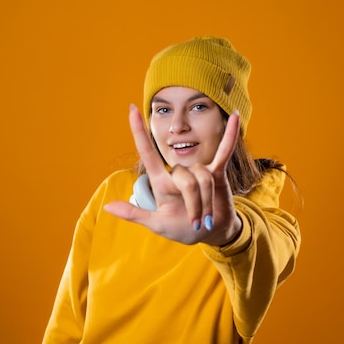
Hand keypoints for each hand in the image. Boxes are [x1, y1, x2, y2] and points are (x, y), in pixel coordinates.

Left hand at [104, 104, 241, 245]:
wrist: (210, 234)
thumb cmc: (182, 228)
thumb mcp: (157, 224)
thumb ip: (134, 214)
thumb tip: (107, 207)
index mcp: (161, 182)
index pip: (147, 152)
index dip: (139, 131)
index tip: (132, 109)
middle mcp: (179, 172)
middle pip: (186, 179)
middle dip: (194, 205)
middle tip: (195, 223)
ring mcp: (198, 170)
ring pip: (203, 179)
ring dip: (205, 203)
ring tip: (205, 217)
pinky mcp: (217, 172)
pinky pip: (224, 152)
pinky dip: (231, 136)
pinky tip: (236, 118)